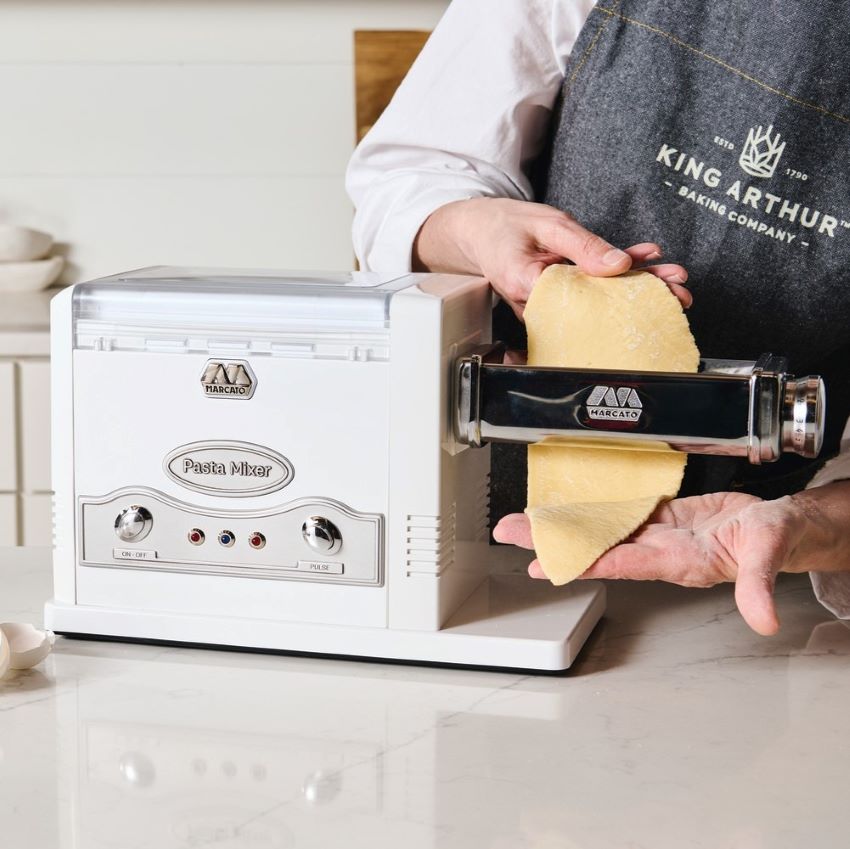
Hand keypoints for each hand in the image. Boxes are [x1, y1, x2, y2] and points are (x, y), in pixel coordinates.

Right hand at [412, 198, 691, 316]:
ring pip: (600, 298)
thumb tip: (620, 263)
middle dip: (644, 299)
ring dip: (639, 287)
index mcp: (532, 289)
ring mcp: (551, 302)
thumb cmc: (504, 226)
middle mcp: (542, 304)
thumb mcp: (547, 224)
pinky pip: (591, 286)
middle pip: (601, 306)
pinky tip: (644, 260)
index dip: (627, 298)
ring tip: (674, 279)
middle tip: (680, 294)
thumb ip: (583, 245)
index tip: (661, 293)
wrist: (477, 231)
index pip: (587, 301)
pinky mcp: (558, 293)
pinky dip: (619, 273)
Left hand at [493, 484, 849, 635]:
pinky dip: (594, 512)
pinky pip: (620, 516)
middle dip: (551, 540)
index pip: (618, 562)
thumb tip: (762, 620)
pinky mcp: (663, 518)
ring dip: (565, 525)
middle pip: (596, 545)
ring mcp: (657, 535)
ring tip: (526, 520)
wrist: (781, 527)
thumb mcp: (768, 557)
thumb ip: (759, 586)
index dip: (578, 562)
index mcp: (677, 560)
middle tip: (509, 532)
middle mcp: (657, 550)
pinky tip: (571, 510)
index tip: (541, 563)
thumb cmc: (775, 540)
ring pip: (602, 529)